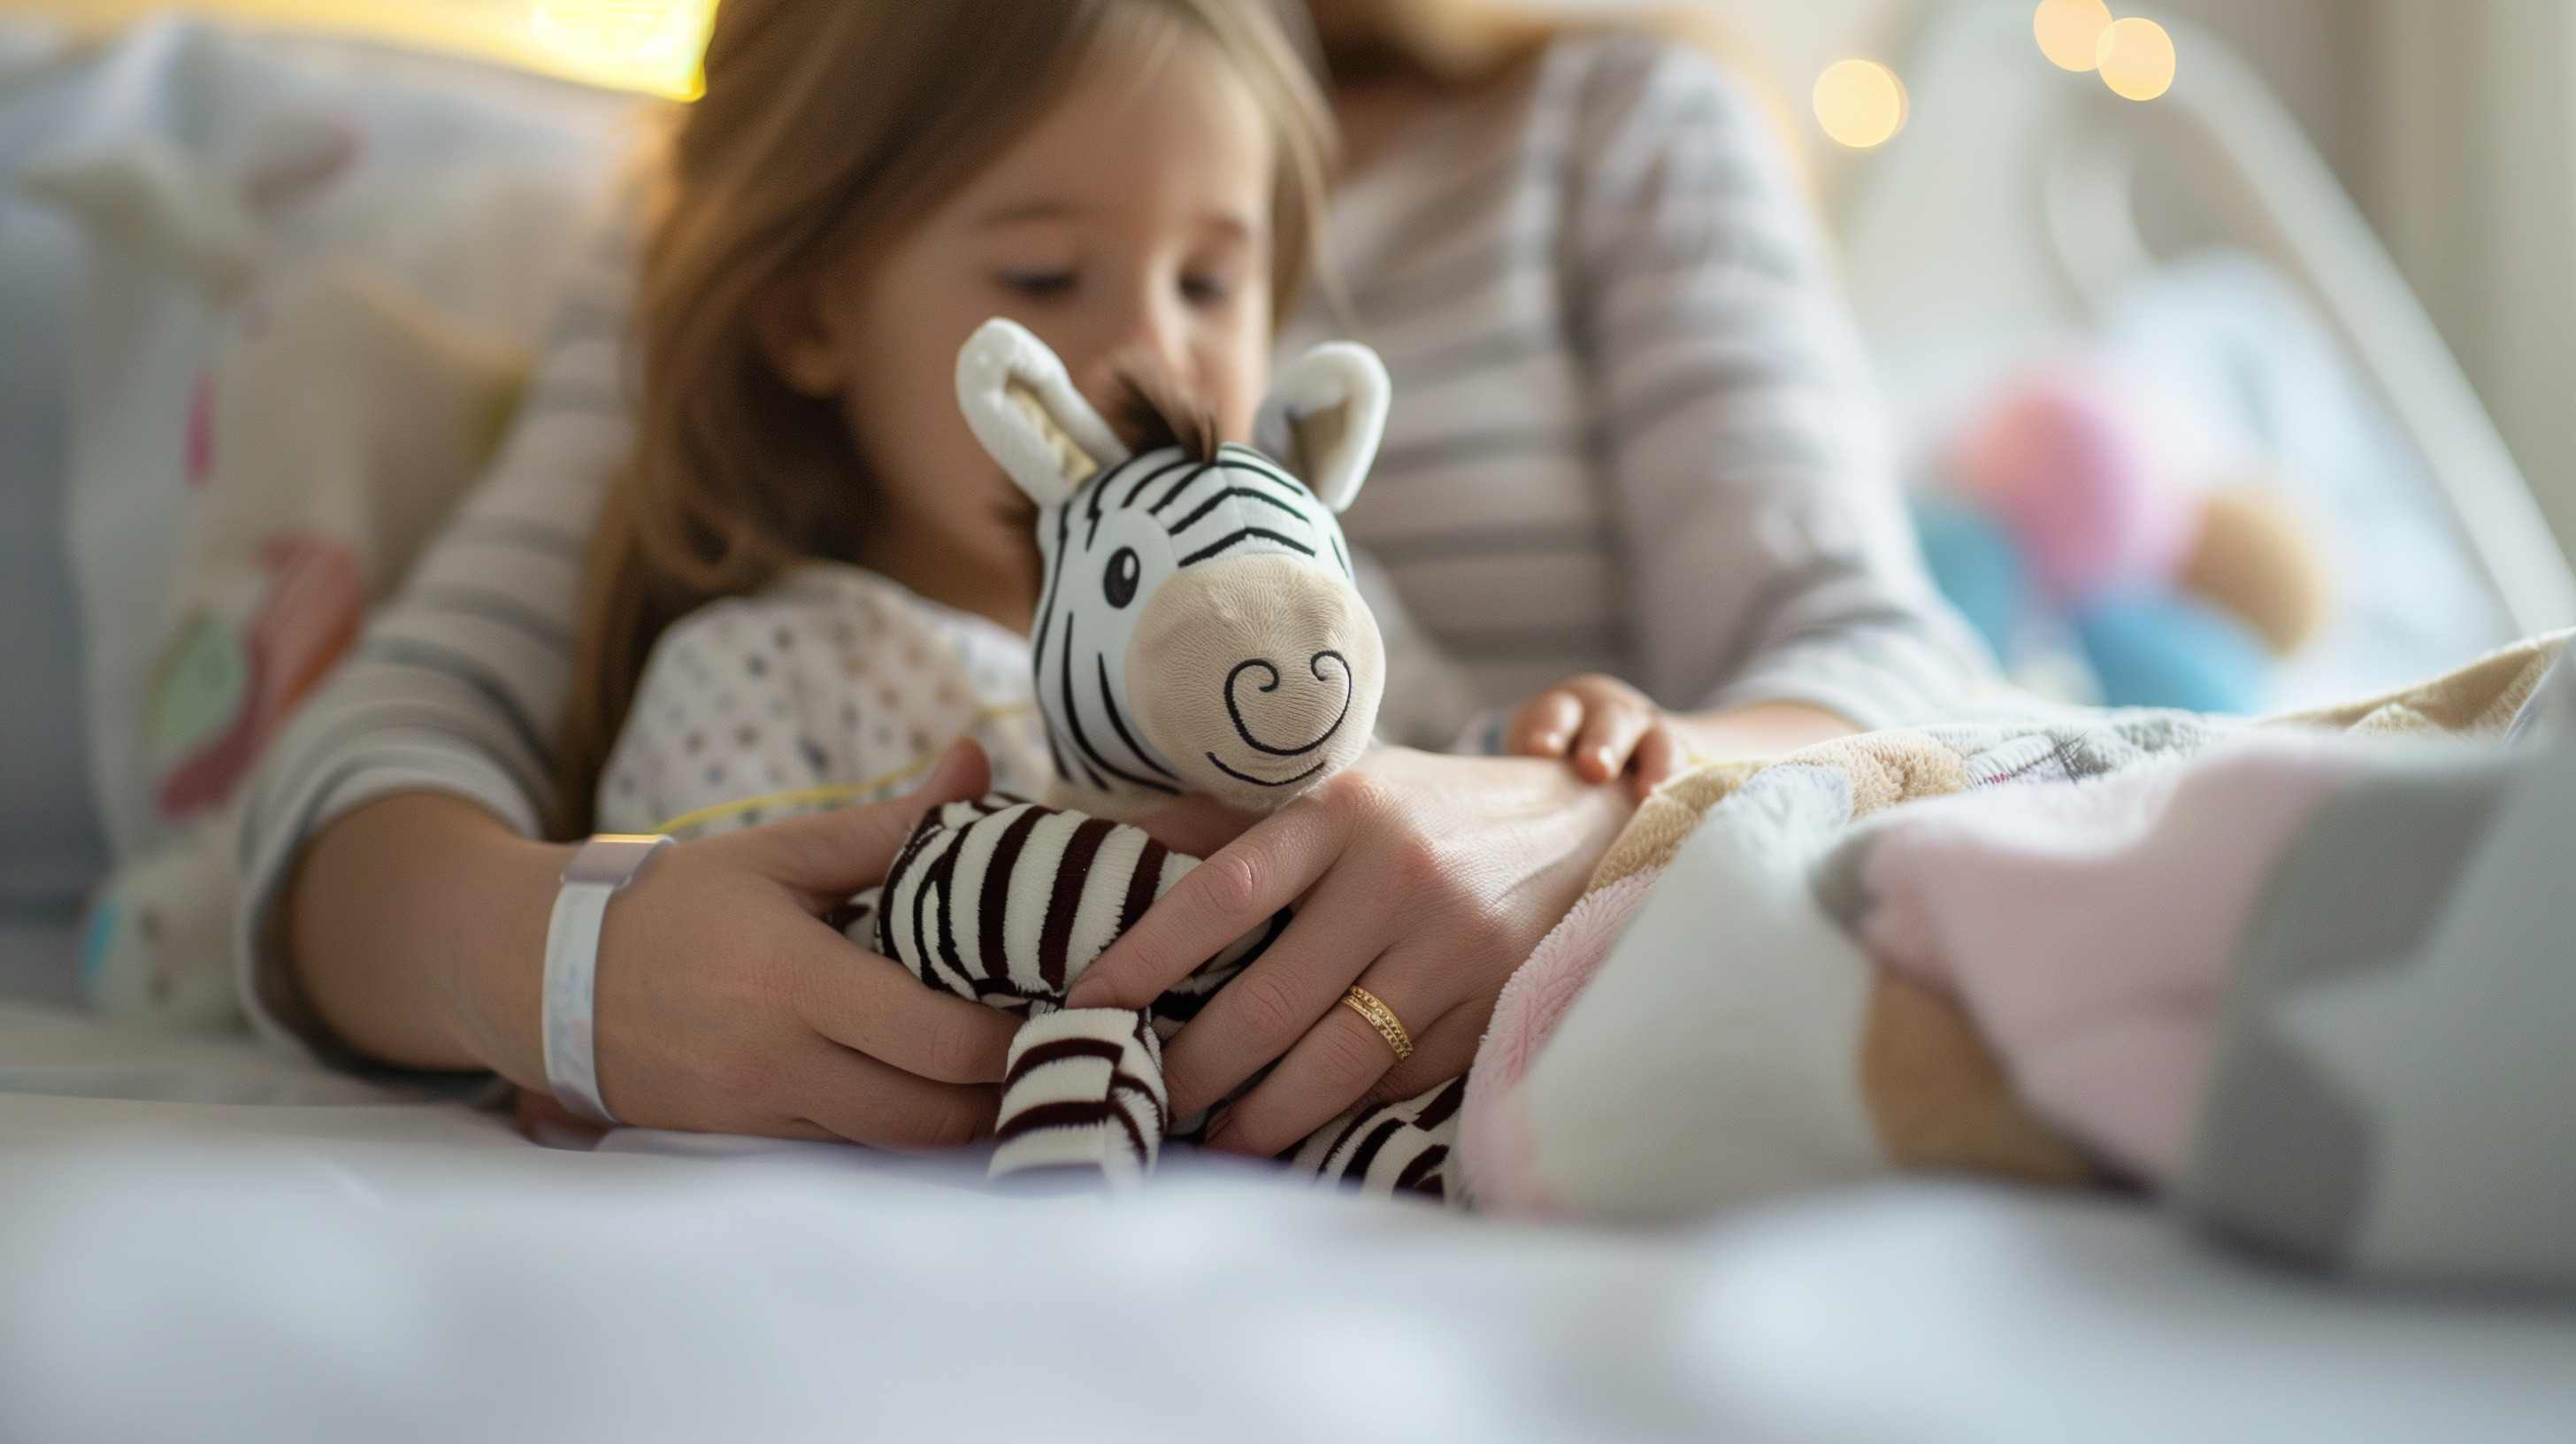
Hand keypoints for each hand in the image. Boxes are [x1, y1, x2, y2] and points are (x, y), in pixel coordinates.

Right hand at [468, 741, 1017, 1146]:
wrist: (540, 975)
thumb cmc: (672, 901)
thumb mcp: (778, 851)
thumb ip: (890, 823)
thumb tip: (977, 760)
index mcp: (792, 980)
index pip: (936, 1038)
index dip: (1012, 1035)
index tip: (1061, 1002)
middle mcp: (777, 1063)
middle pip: (929, 1116)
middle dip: (1003, 1092)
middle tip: (1058, 1047)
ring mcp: (758, 1116)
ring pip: (892, 1149)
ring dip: (961, 1126)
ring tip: (1014, 1076)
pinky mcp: (742, 1146)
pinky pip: (845, 1157)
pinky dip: (900, 1139)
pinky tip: (938, 1102)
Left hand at [1064, 748, 1631, 1158]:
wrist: (1575, 822)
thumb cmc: (1421, 811)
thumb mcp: (1335, 787)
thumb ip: (1224, 821)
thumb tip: (1100, 848)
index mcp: (1341, 811)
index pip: (1221, 893)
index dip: (1143, 957)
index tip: (1084, 1005)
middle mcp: (1398, 876)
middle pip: (1269, 1002)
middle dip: (1192, 1068)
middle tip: (1140, 1097)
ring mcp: (1454, 946)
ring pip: (1335, 1062)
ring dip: (1260, 1118)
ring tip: (1211, 1140)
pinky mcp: (1495, 1002)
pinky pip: (1399, 1079)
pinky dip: (1341, 1109)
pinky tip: (1298, 1126)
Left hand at [1507, 673, 1691, 800]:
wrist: (1621, 749)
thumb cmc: (1560, 773)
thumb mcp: (1544, 768)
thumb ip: (1531, 791)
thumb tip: (1493, 847)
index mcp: (1564, 713)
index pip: (1555, 714)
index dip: (1550, 729)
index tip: (1542, 750)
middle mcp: (1610, 714)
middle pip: (1609, 722)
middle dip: (1603, 743)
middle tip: (1595, 769)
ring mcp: (1650, 732)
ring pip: (1657, 741)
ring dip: (1655, 765)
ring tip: (1648, 793)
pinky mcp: (1680, 755)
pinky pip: (1689, 767)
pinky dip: (1686, 783)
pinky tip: (1687, 806)